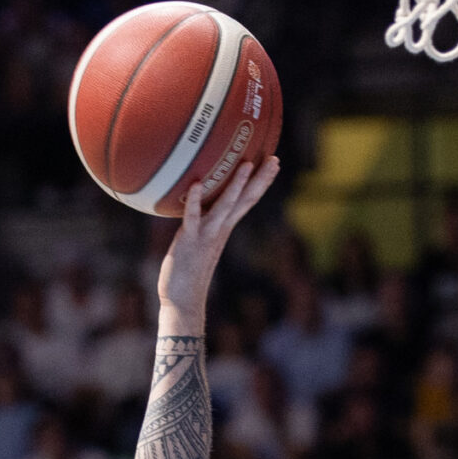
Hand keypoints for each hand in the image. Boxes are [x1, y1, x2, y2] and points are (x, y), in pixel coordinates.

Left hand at [156, 157, 281, 318]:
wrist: (183, 300)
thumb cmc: (188, 271)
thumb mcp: (200, 242)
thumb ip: (202, 223)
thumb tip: (197, 203)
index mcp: (224, 228)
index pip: (248, 200)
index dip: (261, 181)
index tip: (273, 162)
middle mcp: (220, 229)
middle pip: (245, 200)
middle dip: (260, 179)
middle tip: (274, 159)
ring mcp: (206, 235)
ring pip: (225, 206)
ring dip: (236, 185)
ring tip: (246, 164)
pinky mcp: (189, 241)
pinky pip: (192, 217)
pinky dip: (195, 201)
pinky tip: (196, 184)